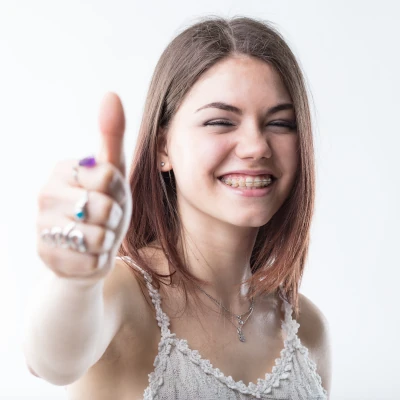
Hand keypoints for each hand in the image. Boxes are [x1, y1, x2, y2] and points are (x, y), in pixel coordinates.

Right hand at [36, 93, 131, 284]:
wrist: (90, 246)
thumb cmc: (104, 203)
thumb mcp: (113, 170)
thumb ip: (112, 135)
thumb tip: (111, 95)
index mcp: (62, 170)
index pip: (109, 176)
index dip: (119, 191)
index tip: (110, 194)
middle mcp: (44, 195)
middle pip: (104, 207)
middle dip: (115, 217)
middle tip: (105, 218)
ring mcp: (42, 227)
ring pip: (98, 237)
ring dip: (107, 239)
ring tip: (97, 235)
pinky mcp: (47, 258)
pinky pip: (91, 261)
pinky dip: (99, 260)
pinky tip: (89, 253)